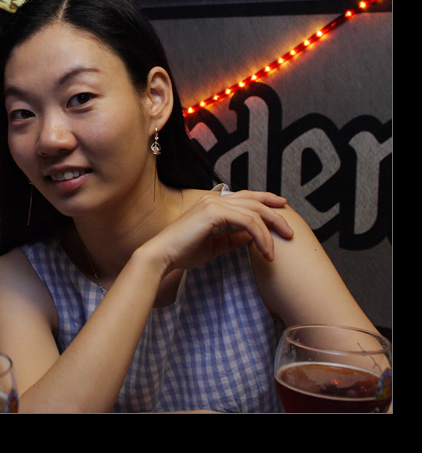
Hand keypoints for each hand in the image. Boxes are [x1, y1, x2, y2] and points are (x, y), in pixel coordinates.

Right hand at [140, 190, 293, 275]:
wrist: (162, 255)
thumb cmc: (182, 252)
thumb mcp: (213, 246)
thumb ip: (231, 238)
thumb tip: (249, 236)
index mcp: (212, 204)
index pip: (245, 197)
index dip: (265, 199)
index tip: (282, 207)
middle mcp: (213, 199)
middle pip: (254, 201)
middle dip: (275, 215)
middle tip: (290, 231)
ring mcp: (213, 204)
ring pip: (254, 212)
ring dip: (270, 231)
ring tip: (276, 249)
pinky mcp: (214, 213)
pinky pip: (247, 222)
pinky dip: (260, 236)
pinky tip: (265, 250)